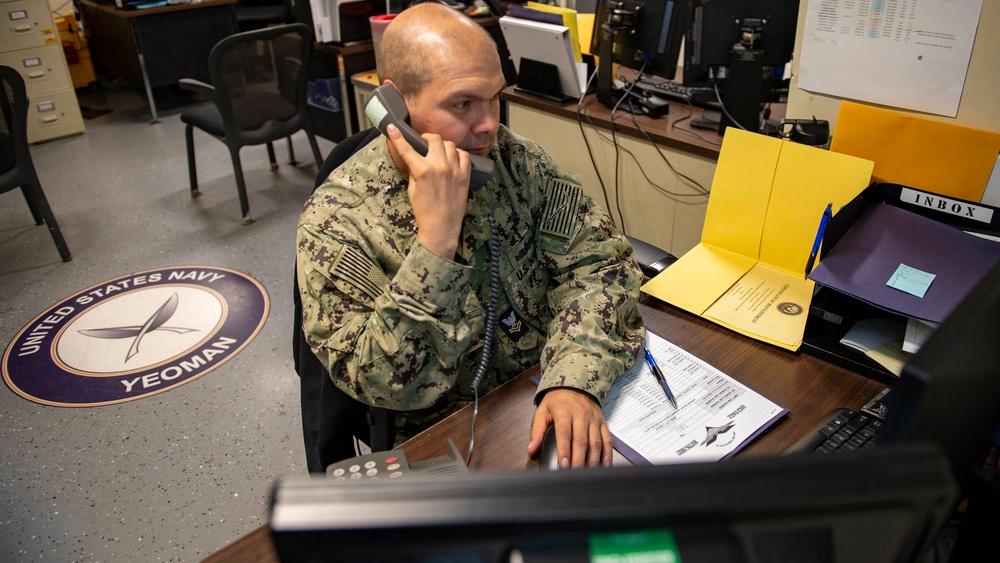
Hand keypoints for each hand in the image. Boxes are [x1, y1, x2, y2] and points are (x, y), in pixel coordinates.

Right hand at [386, 123, 470, 257]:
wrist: (441, 227)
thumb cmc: (424, 211)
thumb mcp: (412, 189)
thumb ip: (414, 170)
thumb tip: (416, 159)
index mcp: (422, 170)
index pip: (407, 148)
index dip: (398, 136)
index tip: (392, 127)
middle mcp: (439, 166)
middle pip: (434, 139)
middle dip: (426, 139)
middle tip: (424, 143)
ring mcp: (454, 169)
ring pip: (449, 144)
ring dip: (442, 146)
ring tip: (438, 153)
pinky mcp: (465, 175)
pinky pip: (464, 154)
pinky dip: (457, 154)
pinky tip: (452, 159)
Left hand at [527, 388, 612, 467]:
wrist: (576, 384)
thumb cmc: (557, 400)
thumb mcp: (542, 411)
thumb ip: (537, 431)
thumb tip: (531, 449)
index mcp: (564, 410)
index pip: (565, 432)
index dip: (564, 450)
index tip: (563, 464)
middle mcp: (581, 414)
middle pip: (581, 440)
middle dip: (578, 459)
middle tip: (575, 474)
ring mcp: (594, 419)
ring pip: (596, 442)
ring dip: (593, 460)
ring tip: (588, 473)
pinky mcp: (603, 423)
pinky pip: (607, 440)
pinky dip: (607, 454)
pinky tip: (604, 466)